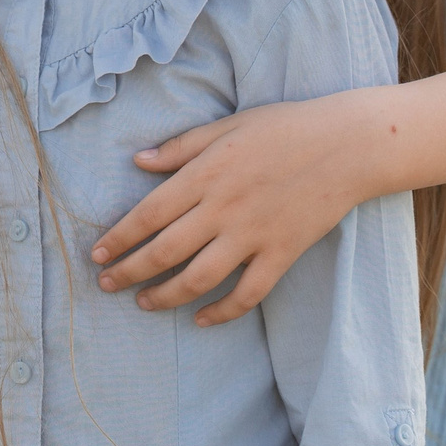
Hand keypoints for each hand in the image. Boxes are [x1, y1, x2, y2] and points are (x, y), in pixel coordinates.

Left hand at [88, 90, 380, 322]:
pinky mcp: (282, 253)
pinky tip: (201, 320)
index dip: (119, 238)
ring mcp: (254, 235)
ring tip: (144, 303)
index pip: (148, 214)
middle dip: (130, 272)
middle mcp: (223, 209)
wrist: (348, 145)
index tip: (96, 254)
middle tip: (106, 284)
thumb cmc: (284, 128)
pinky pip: (248, 293)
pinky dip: (222, 312)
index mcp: (205, 175)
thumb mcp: (227, 126)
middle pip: (165, 251)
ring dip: (166, 296)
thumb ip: (180, 147)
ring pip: (199, 279)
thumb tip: (137, 160)